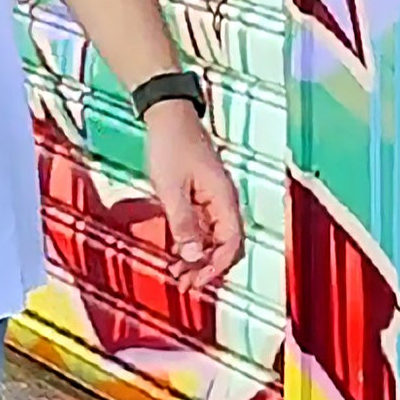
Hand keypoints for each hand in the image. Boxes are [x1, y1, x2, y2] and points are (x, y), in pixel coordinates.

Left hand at [146, 103, 243, 291]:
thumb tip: (194, 257)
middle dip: (207, 268)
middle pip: (226, 245)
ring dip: (198, 258)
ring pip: (214, 238)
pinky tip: (177, 252)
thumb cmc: (170, 146)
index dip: (216, 267)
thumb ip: (183, 224)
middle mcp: (224, 201)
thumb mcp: (171, 188)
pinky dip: (192, 242)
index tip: (194, 280)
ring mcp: (213, 198)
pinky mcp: (201, 195)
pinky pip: (204, 226)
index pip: (232, 244)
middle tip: (182, 284)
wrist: (167, 114)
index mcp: (224, 199)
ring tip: (177, 274)